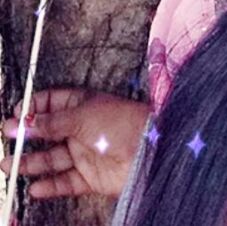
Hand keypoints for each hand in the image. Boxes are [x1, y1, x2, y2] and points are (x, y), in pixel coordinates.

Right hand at [0, 88, 152, 199]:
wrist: (149, 150)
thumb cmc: (120, 122)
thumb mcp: (82, 117)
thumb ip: (51, 123)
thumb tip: (22, 122)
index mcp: (82, 105)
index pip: (51, 102)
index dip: (33, 107)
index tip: (14, 114)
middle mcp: (81, 128)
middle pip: (48, 132)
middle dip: (27, 137)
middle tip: (6, 141)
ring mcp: (84, 152)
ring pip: (52, 158)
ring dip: (31, 163)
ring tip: (9, 166)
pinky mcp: (90, 177)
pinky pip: (65, 182)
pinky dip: (50, 185)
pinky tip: (35, 187)